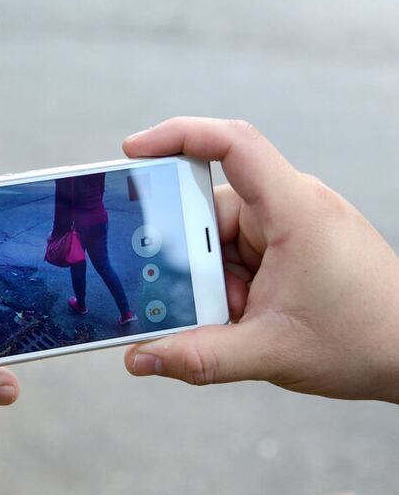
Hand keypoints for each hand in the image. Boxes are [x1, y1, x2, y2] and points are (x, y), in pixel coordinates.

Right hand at [121, 117, 398, 402]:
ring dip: (213, 280)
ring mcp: (292, 226)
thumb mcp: (271, 352)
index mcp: (294, 210)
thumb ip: (200, 357)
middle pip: (210, 209)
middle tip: (190, 300)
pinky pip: (239, 253)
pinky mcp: (292, 246)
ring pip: (221, 238)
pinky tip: (242, 318)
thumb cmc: (363, 342)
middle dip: (191, 259)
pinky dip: (228, 285)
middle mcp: (292, 207)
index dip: (178, 135)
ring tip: (234, 320)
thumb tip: (139, 358)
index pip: (233, 144)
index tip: (132, 151)